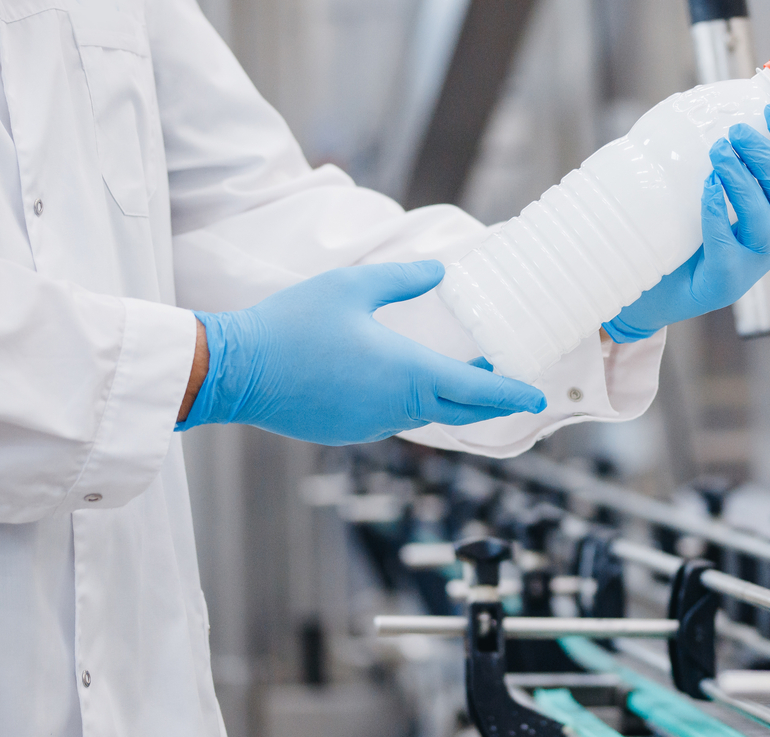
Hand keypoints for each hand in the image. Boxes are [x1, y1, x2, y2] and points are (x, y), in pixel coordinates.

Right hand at [177, 260, 546, 443]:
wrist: (233, 370)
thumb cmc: (291, 324)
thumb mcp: (351, 287)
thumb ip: (401, 279)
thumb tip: (441, 270)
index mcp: (407, 374)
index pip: (476, 391)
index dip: (511, 393)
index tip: (537, 394)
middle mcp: (396, 408)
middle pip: (460, 411)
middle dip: (491, 401)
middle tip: (513, 389)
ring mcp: (372, 426)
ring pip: (425, 415)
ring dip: (448, 399)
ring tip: (463, 377)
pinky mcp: (348, 433)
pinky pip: (393, 419)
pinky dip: (411, 404)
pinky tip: (404, 384)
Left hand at [602, 104, 769, 341]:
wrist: (651, 291)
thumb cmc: (679, 239)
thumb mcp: (702, 194)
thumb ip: (713, 161)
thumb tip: (697, 109)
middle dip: (767, 157)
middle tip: (735, 133)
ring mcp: (752, 263)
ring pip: (767, 220)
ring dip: (744, 181)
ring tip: (718, 156)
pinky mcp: (725, 282)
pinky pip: (730, 248)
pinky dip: (720, 215)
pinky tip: (708, 191)